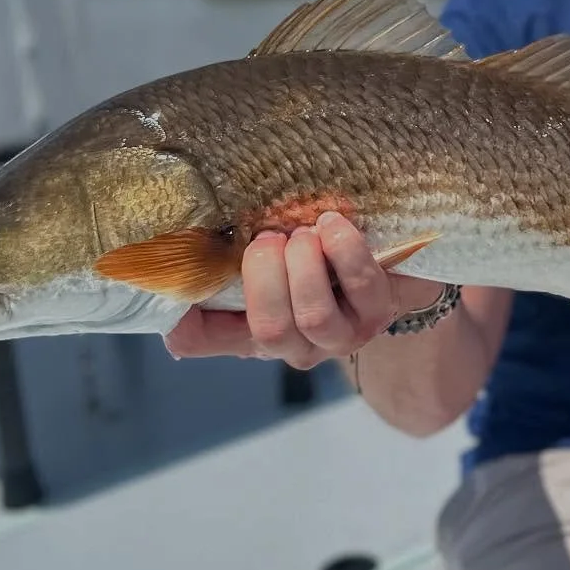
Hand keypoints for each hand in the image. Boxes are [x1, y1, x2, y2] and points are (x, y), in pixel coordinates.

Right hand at [163, 211, 433, 366]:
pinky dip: (343, 249)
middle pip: (267, 329)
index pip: (196, 338)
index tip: (180, 269)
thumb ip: (230, 249)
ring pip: (312, 316)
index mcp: (250, 326)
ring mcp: (340, 336)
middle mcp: (292, 343)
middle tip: (270, 238)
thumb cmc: (317, 252)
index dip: (180, 316)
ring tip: (303, 234)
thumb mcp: (271, 251)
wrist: (389, 260)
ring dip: (304, 267)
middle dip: (264, 275)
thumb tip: (184, 228)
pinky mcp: (379, 314)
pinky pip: (359, 286)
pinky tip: (332, 225)